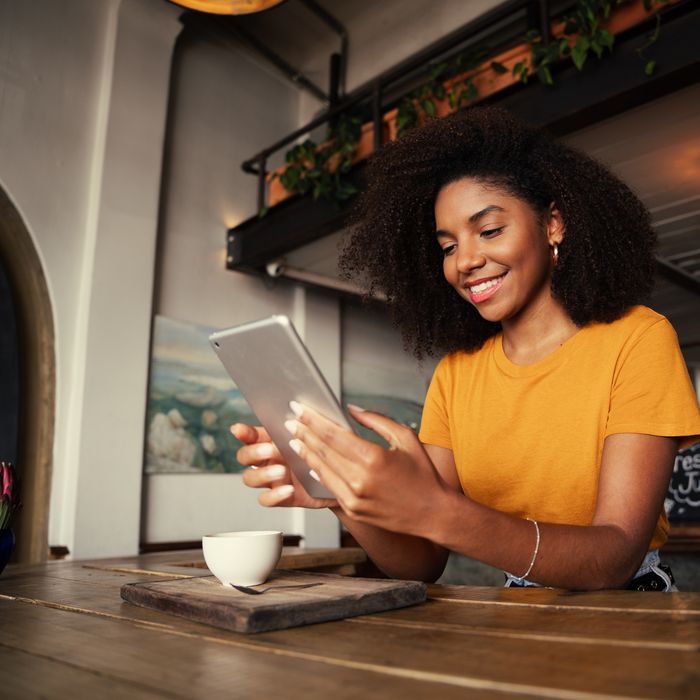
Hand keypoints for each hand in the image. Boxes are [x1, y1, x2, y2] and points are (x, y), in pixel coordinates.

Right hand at [231, 423, 336, 508]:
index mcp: (272, 441)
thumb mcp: (315, 436)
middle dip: (253, 452)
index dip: (242, 432)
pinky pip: (266, 499)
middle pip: (244, 456)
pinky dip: (274, 495)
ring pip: (250, 478)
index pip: (251, 435)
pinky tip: (288, 489)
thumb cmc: (325, 452)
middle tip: (270, 449)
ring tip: (282, 470)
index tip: (238, 429)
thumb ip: (304, 425)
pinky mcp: (281, 497)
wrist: (340, 479)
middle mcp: (268, 460)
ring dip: (263, 474)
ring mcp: (272, 479)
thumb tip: (301, 409)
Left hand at [285, 403, 449, 536]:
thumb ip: (376, 421)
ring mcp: (354, 497)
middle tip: (291, 421)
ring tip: (294, 439)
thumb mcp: (406, 438)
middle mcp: (360, 479)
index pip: (333, 435)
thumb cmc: (423, 474)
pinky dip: (317, 472)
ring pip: (321, 469)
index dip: (313, 421)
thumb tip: (351, 409)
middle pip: (323, 451)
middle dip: (303, 434)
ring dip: (305, 452)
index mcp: (374, 458)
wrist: (433, 513)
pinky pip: (328, 486)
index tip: (300, 409)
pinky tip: (310, 461)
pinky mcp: (353, 509)